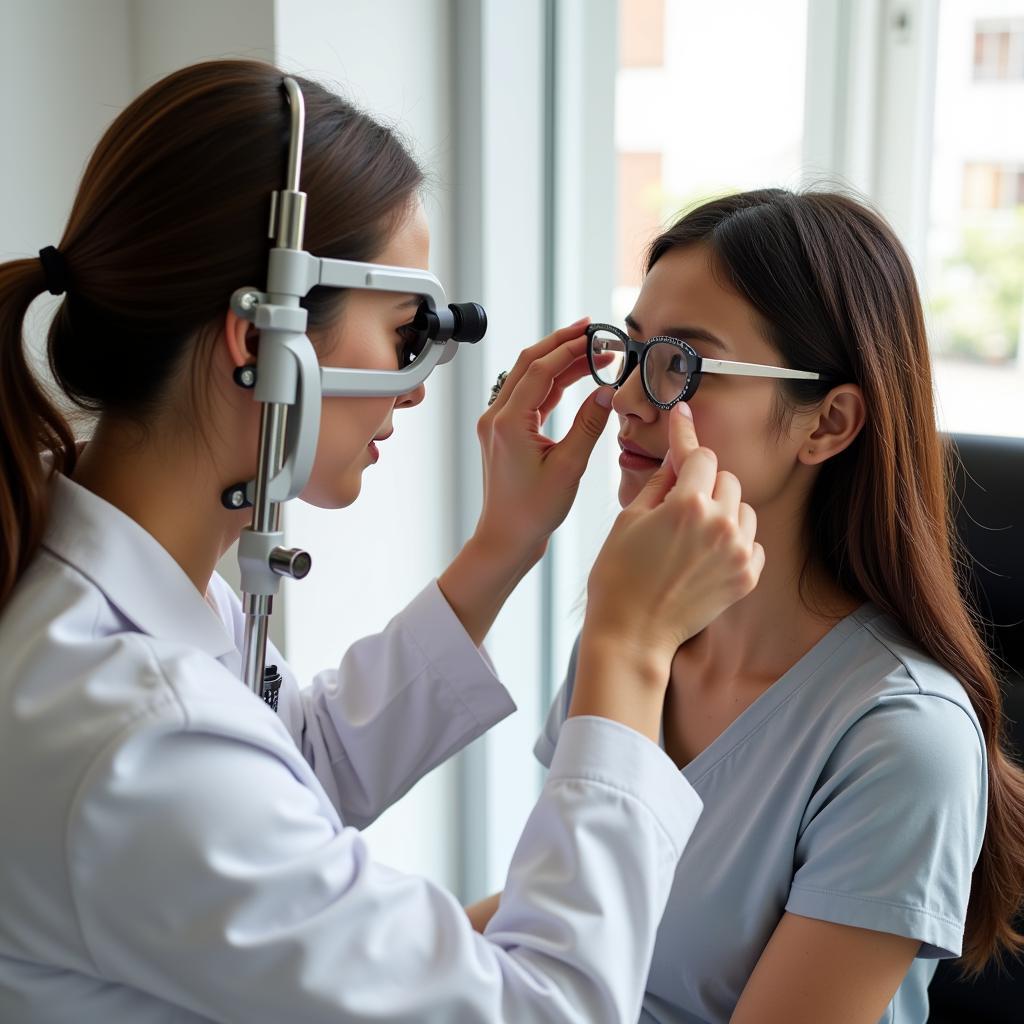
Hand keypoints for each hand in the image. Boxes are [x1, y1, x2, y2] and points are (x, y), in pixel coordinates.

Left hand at [472, 317, 613, 565]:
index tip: (598, 337)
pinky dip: (552, 385)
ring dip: (559, 363)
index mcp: (508, 421)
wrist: (506, 538)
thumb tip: (607, 391)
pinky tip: (575, 378)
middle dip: (562, 343)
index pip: (541, 369)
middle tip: (592, 330)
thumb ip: (589, 424)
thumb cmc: (534, 511)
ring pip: (529, 378)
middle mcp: (497, 416)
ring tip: (592, 352)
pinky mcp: (504, 432)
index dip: (571, 348)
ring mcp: (498, 424)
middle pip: (529, 363)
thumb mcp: (570, 467)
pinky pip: (529, 398)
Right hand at [581, 402, 764, 684]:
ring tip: (693, 532)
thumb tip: (677, 457)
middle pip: (725, 478)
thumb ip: (659, 482)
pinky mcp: (747, 577)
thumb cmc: (619, 577)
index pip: (700, 455)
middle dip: (703, 482)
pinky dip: (735, 540)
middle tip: (676, 504)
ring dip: (723, 509)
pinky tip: (708, 553)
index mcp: (688, 504)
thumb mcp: (629, 519)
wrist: (632, 634)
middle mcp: (720, 524)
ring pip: (743, 507)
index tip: (684, 416)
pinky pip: (752, 541)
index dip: (687, 437)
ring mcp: (738, 552)